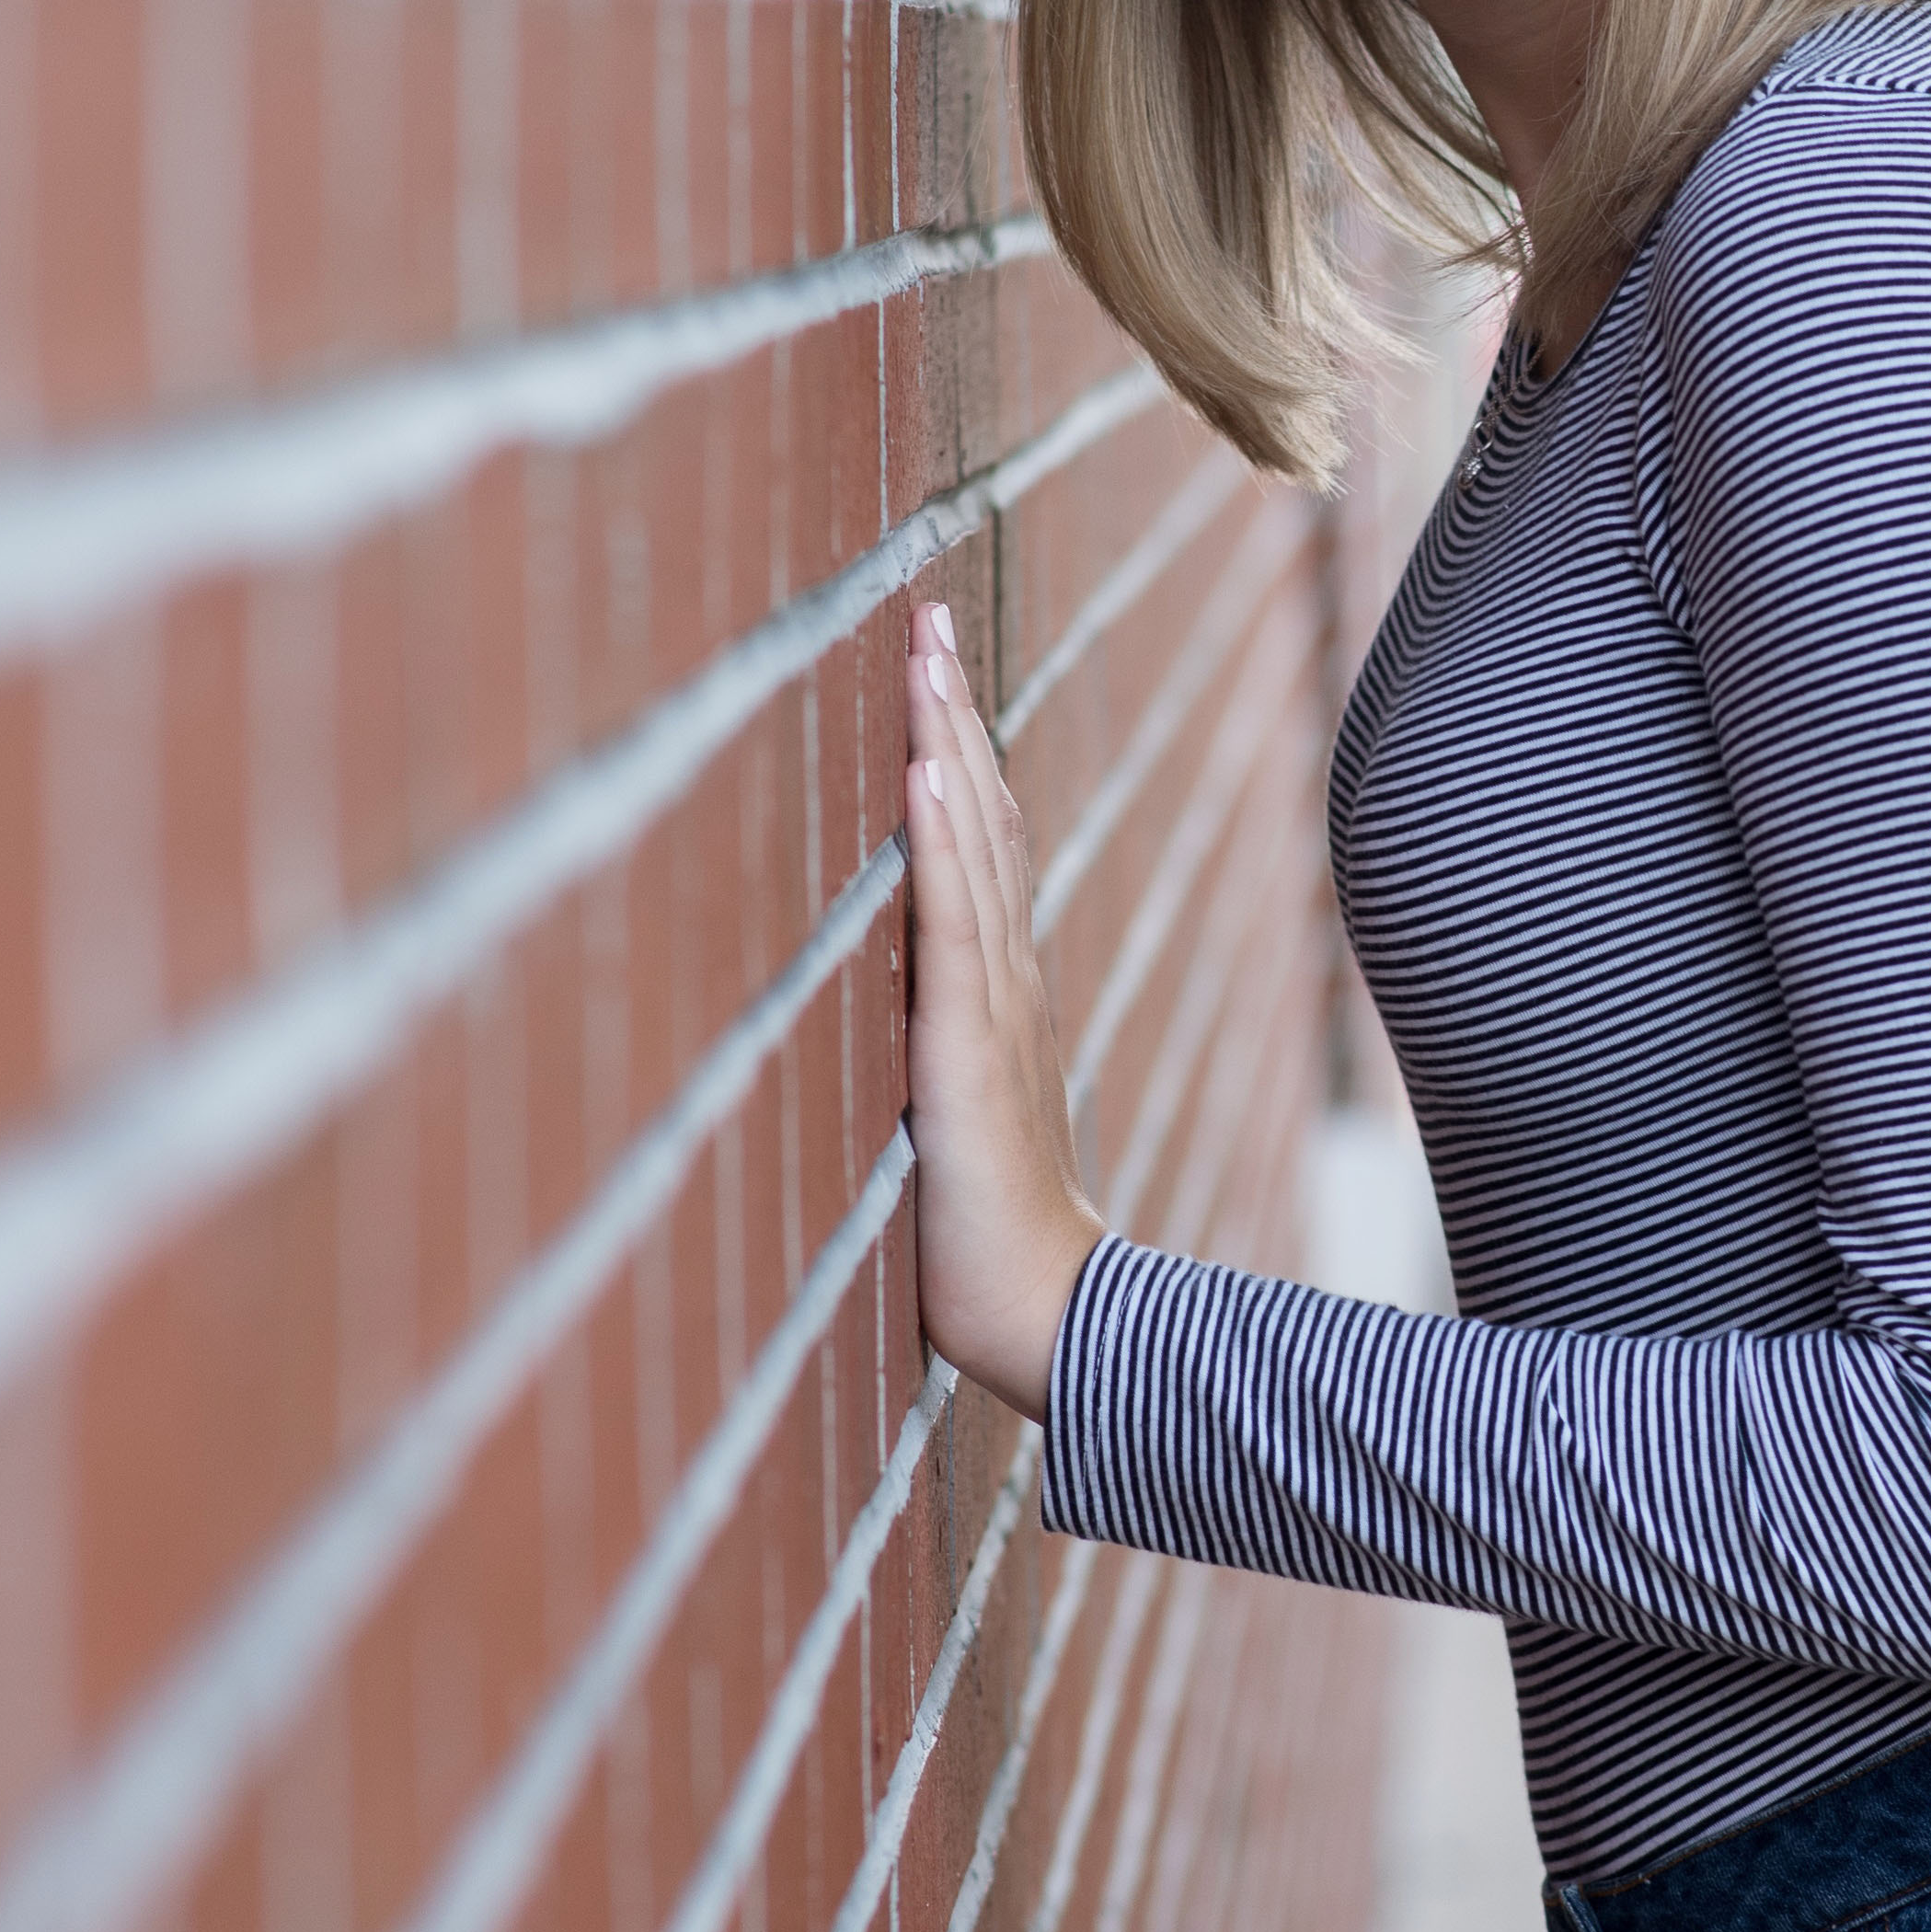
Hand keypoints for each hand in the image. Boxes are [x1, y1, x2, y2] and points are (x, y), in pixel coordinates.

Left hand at [902, 595, 1101, 1414]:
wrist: (1047, 1316)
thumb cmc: (983, 1240)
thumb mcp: (944, 1116)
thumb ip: (929, 1049)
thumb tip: (883, 1001)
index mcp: (998, 992)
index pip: (977, 845)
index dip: (957, 751)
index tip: (929, 663)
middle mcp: (1005, 982)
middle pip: (982, 819)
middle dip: (950, 714)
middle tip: (925, 614)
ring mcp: (994, 1011)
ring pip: (972, 849)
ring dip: (948, 746)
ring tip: (924, 655)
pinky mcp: (970, 1053)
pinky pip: (959, 930)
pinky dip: (947, 846)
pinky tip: (932, 776)